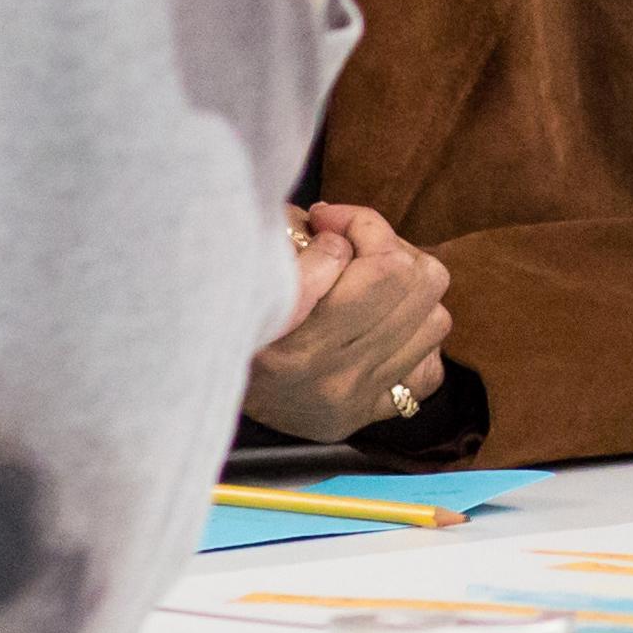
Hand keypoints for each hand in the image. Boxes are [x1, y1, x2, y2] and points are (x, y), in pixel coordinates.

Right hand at [246, 202, 451, 441]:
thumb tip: (340, 228)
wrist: (196, 398)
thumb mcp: (248, 284)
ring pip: (436, 318)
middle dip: (391, 247)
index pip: (384, 266)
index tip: (327, 219)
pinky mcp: (368, 413)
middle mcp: (335, 376)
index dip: (363, 223)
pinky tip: (379, 329)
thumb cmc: (224, 322)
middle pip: (418, 283)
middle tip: (352, 244)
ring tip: (368, 283)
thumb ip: (297, 253)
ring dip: (410, 292)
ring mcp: (358, 397)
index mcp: (300, 345)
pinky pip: (429, 369)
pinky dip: (415, 342)